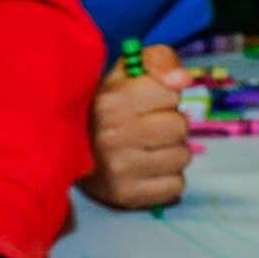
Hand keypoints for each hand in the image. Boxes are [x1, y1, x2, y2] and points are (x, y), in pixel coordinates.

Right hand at [85, 45, 192, 208]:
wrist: (75, 151)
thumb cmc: (110, 105)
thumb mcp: (128, 71)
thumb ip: (159, 60)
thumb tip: (182, 80)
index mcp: (110, 102)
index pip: (172, 92)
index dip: (166, 95)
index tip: (149, 100)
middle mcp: (111, 137)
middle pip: (181, 127)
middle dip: (172, 124)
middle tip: (150, 127)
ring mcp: (119, 171)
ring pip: (183, 157)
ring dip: (172, 151)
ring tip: (149, 148)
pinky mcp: (128, 197)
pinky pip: (177, 185)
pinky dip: (168, 177)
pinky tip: (148, 169)